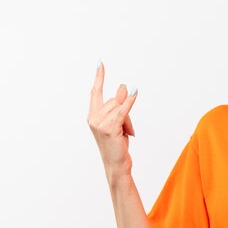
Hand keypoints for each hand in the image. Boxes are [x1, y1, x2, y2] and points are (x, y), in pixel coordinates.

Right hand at [87, 62, 137, 181]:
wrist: (116, 164)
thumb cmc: (117, 145)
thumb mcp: (118, 123)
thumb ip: (119, 105)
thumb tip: (124, 86)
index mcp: (92, 115)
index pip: (95, 92)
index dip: (99, 77)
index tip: (100, 63)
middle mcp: (93, 118)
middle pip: (115, 101)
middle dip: (125, 111)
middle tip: (125, 130)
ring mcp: (99, 123)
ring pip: (121, 107)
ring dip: (128, 120)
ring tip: (125, 134)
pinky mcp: (109, 128)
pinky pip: (123, 110)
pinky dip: (130, 102)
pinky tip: (135, 92)